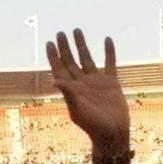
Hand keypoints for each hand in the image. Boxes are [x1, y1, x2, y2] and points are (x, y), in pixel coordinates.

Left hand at [47, 29, 129, 148]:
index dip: (53, 56)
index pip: (59, 69)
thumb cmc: (93, 125)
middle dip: (64, 47)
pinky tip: (106, 39)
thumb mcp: (78, 110)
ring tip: (77, 30)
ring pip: (87, 58)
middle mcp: (81, 83)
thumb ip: (68, 94)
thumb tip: (55, 80)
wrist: (113, 133)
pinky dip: (108, 51)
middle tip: (60, 32)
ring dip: (81, 45)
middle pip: (70, 61)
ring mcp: (96, 82)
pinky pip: (109, 63)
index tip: (49, 42)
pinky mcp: (111, 82)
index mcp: (71, 90)